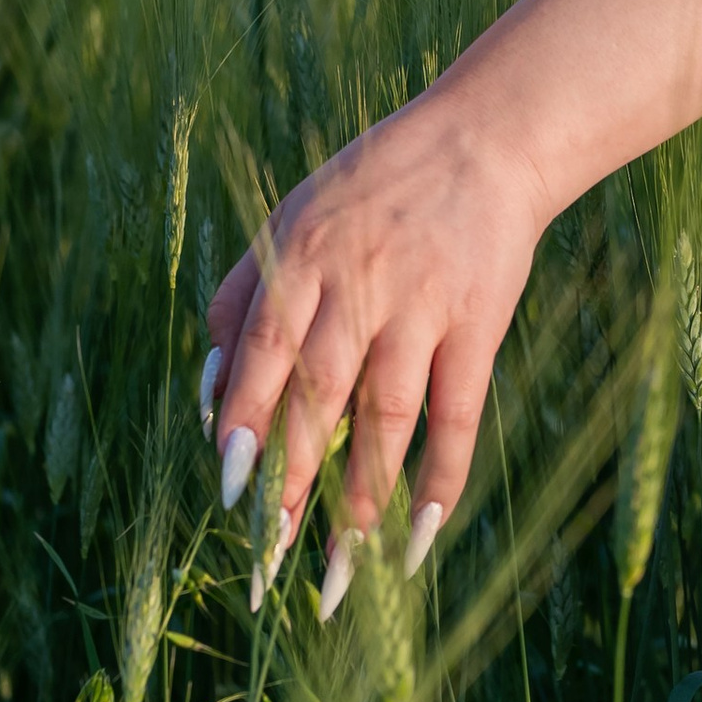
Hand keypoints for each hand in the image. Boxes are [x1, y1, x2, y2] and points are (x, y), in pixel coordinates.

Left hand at [200, 86, 548, 605]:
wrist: (488, 136)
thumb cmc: (375, 186)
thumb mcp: (293, 215)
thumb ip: (244, 295)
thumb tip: (212, 395)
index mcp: (304, 254)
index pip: (265, 349)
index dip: (246, 418)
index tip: (230, 485)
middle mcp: (360, 283)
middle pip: (318, 395)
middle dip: (290, 480)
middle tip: (266, 558)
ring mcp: (422, 305)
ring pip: (385, 417)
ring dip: (360, 497)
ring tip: (338, 565)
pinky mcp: (478, 323)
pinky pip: (458, 414)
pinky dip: (440, 477)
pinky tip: (419, 533)